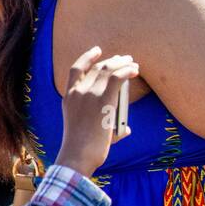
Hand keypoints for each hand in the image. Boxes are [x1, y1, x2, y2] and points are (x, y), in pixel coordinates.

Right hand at [53, 47, 138, 177]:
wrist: (78, 155)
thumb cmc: (83, 149)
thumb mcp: (87, 130)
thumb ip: (104, 125)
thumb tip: (125, 129)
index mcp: (69, 97)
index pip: (76, 69)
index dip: (87, 57)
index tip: (97, 50)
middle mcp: (78, 92)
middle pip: (98, 68)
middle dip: (114, 61)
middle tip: (126, 59)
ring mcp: (89, 94)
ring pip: (108, 70)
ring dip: (123, 64)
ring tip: (134, 64)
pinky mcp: (103, 99)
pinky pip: (117, 78)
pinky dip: (127, 71)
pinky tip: (135, 71)